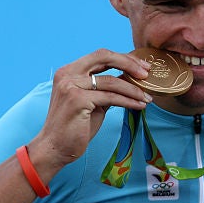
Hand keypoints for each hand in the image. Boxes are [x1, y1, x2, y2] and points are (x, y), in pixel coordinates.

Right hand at [28, 48, 151, 174]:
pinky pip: (111, 98)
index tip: (142, 65)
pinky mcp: (78, 100)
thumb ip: (106, 88)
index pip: (100, 55)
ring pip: (111, 81)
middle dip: (129, 64)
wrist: (55, 147)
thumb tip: (130, 79)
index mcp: (69, 70)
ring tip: (148, 98)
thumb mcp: (93, 101)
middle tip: (147, 73)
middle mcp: (68, 74)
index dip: (123, 58)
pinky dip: (129, 101)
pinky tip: (140, 105)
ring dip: (134, 89)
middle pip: (105, 57)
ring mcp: (71, 86)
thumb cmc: (75, 126)